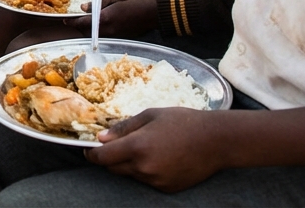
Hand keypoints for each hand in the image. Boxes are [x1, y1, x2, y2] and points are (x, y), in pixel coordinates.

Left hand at [66, 0, 155, 37]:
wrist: (154, 14)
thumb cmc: (136, 4)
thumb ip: (97, 4)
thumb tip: (83, 7)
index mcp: (105, 19)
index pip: (82, 23)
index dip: (72, 22)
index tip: (65, 19)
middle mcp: (107, 31)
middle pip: (86, 31)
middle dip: (79, 26)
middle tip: (76, 19)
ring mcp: (114, 36)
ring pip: (94, 35)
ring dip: (89, 29)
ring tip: (88, 21)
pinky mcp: (120, 39)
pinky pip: (104, 36)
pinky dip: (99, 31)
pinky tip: (101, 24)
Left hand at [86, 107, 226, 191]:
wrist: (216, 140)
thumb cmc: (183, 122)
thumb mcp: (150, 116)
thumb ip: (123, 128)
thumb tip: (101, 138)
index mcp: (137, 146)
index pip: (102, 157)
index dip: (92, 154)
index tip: (88, 149)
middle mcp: (144, 167)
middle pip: (114, 168)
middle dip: (110, 158)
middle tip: (117, 145)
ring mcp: (156, 181)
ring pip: (130, 175)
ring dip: (130, 164)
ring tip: (147, 148)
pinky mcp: (167, 189)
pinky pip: (147, 181)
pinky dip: (146, 172)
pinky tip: (160, 158)